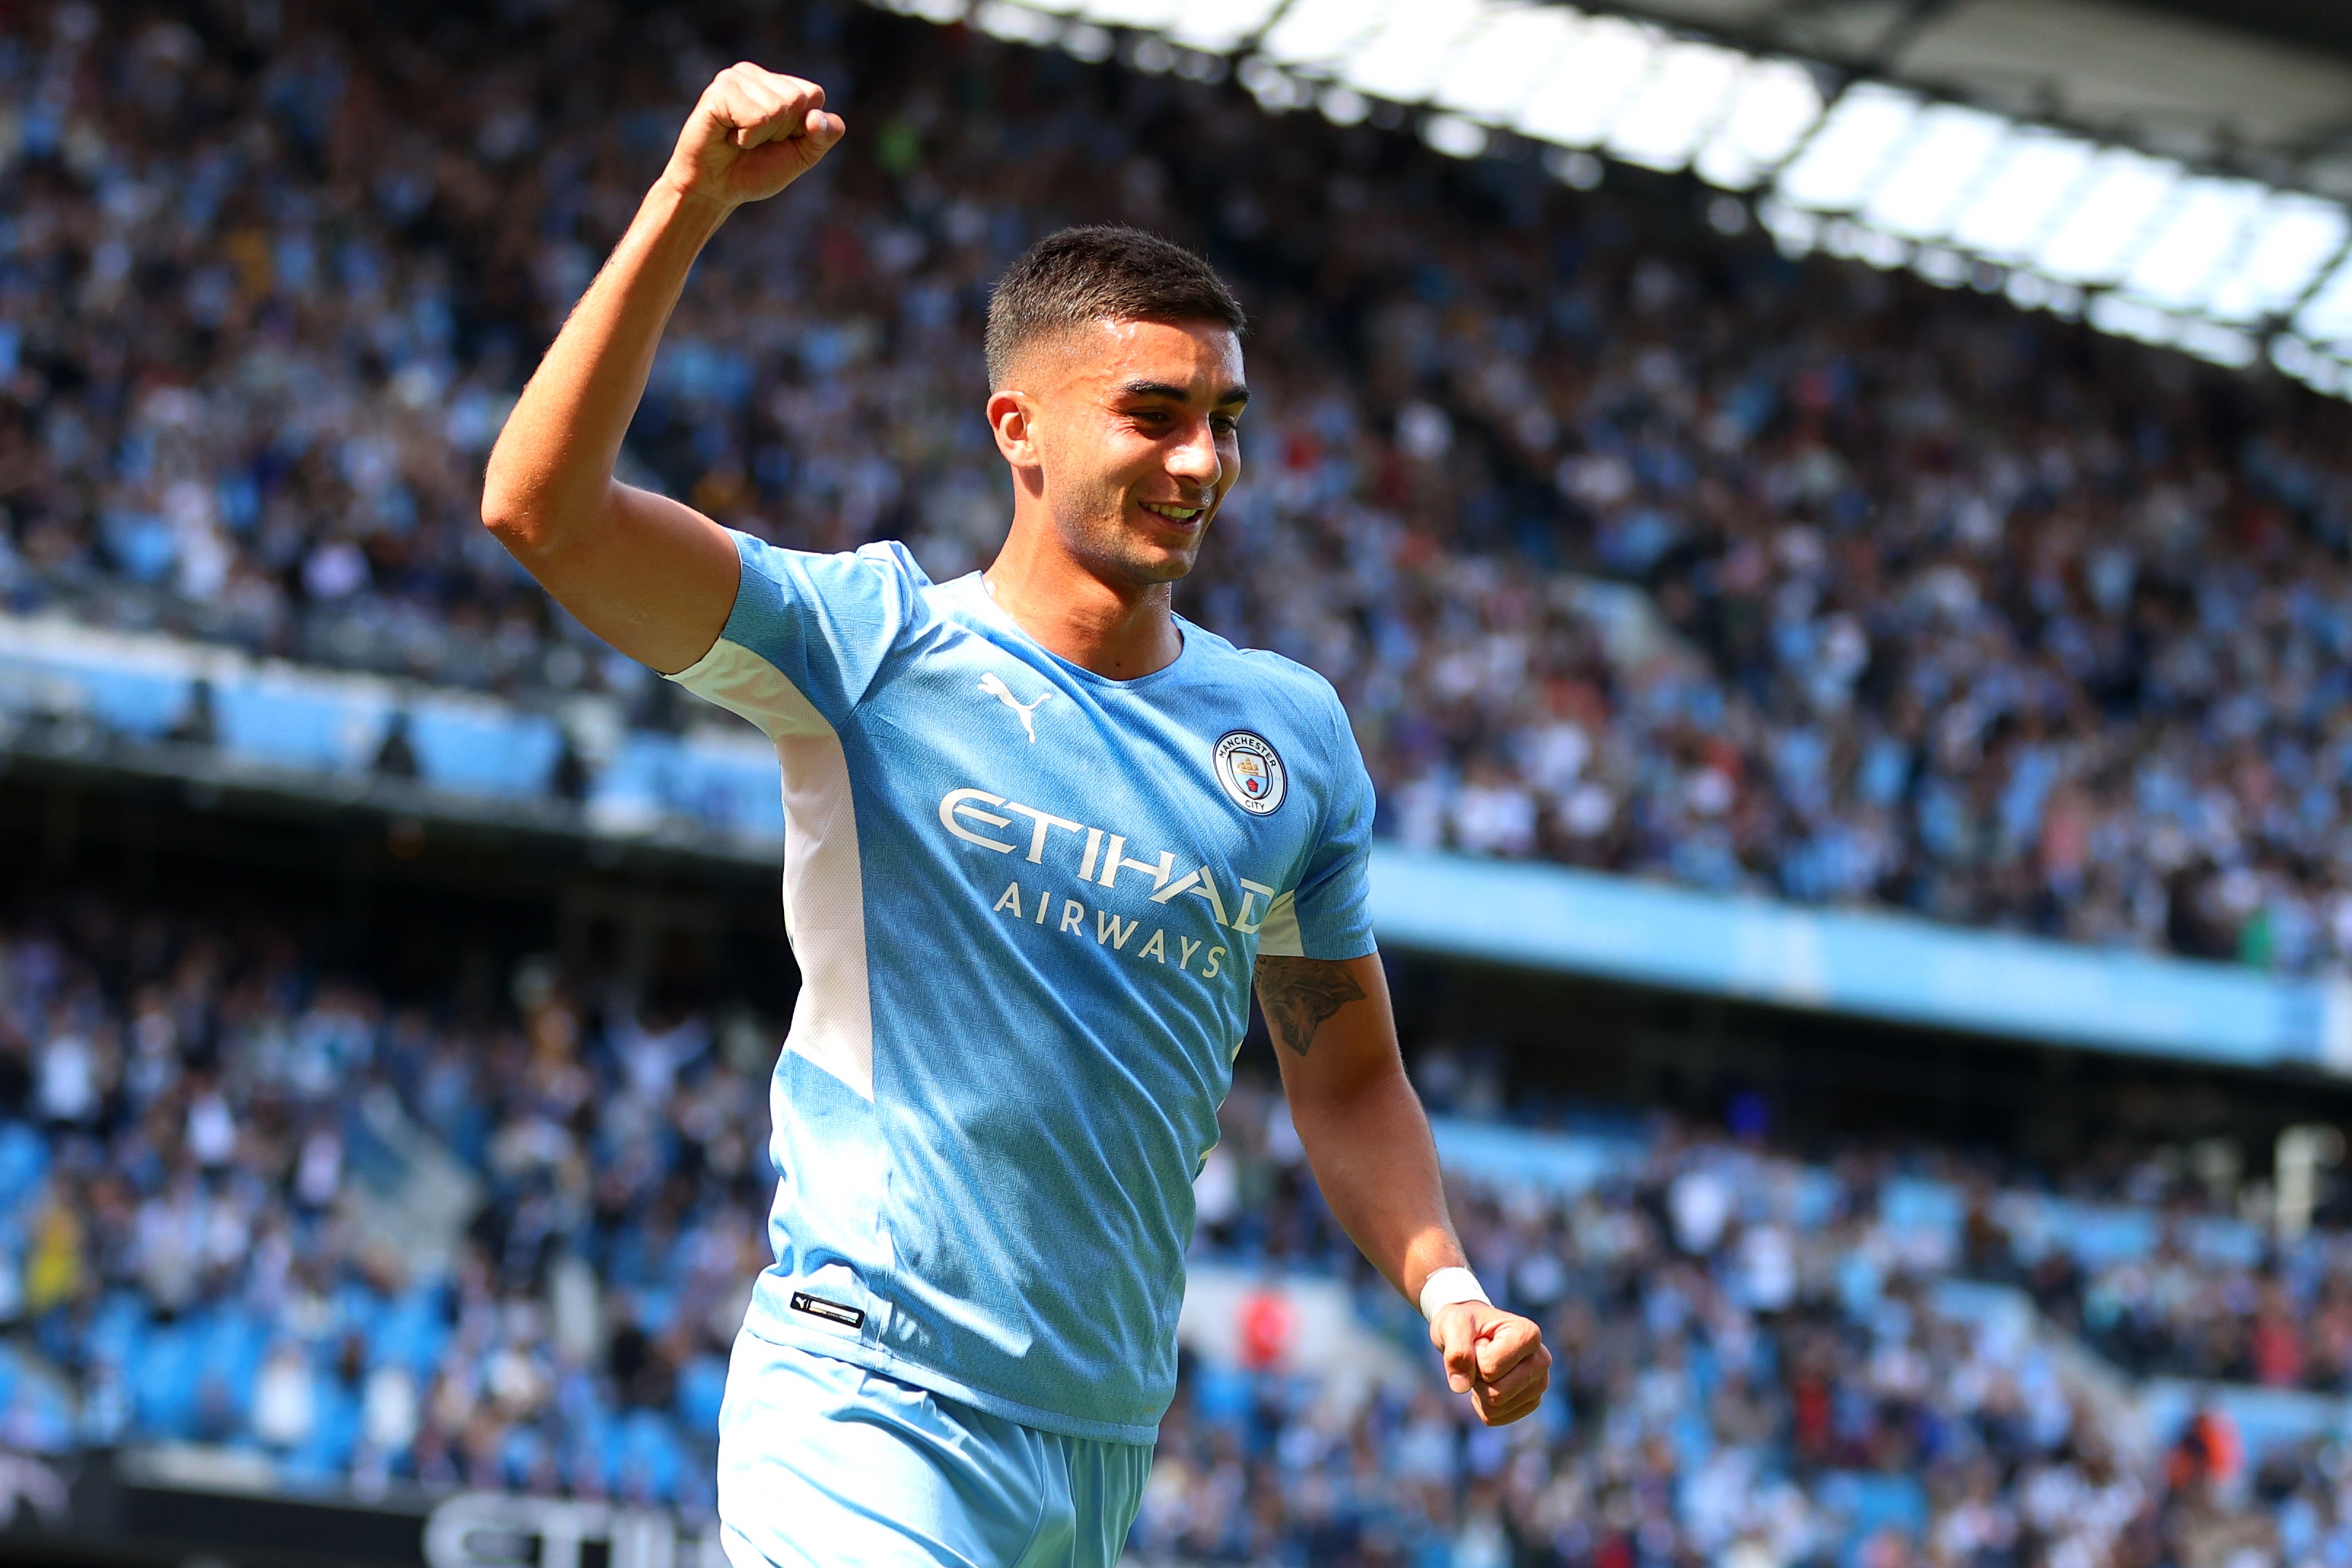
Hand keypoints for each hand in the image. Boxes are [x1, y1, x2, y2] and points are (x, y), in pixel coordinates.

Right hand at [662, 63, 844, 211]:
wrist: (716, 189)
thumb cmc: (756, 169)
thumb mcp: (802, 155)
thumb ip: (823, 136)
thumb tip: (816, 117)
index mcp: (778, 83)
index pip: (814, 94)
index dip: (804, 128)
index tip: (778, 140)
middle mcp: (756, 75)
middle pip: (798, 99)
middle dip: (783, 132)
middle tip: (756, 141)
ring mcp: (735, 79)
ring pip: (778, 108)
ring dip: (762, 137)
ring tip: (740, 139)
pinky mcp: (718, 92)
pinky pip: (756, 118)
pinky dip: (747, 138)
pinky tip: (729, 136)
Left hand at [1430, 1300, 1549, 1425]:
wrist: (1470, 1331)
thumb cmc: (1463, 1323)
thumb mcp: (1452, 1325)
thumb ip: (1455, 1351)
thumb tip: (1461, 1386)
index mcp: (1529, 1334)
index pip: (1489, 1368)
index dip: (1473, 1359)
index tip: (1477, 1342)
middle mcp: (1541, 1360)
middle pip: (1497, 1393)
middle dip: (1476, 1379)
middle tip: (1476, 1358)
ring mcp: (1539, 1383)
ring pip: (1497, 1408)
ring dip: (1479, 1392)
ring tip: (1482, 1368)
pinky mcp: (1531, 1401)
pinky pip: (1496, 1418)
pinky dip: (1482, 1405)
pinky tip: (1486, 1383)